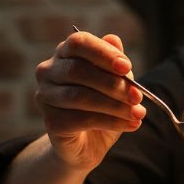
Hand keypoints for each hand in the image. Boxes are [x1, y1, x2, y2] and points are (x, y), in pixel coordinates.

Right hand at [34, 30, 145, 170]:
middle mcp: (48, 71)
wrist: (89, 143)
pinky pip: (81, 120)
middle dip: (113, 84)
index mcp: (64, 53)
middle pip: (78, 70)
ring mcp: (45, 97)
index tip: (127, 67)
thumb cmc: (103, 105)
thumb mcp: (115, 82)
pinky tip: (130, 125)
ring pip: (80, 96)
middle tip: (138, 97)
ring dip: (114, 105)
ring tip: (138, 113)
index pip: (78, 42)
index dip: (103, 53)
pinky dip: (111, 121)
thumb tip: (114, 40)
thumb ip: (114, 63)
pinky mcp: (50, 122)